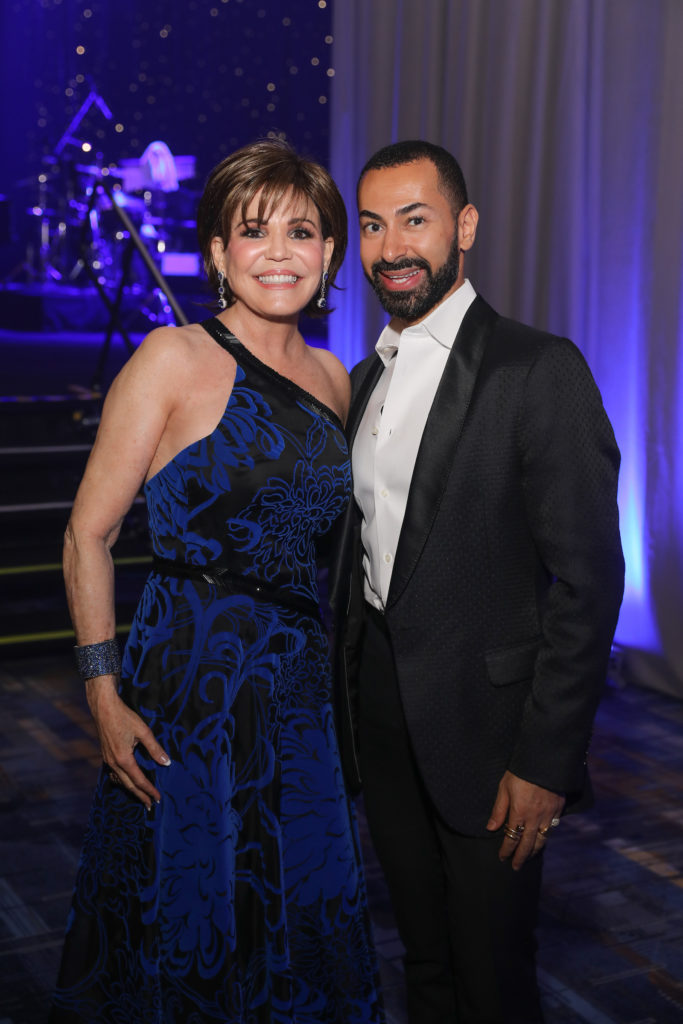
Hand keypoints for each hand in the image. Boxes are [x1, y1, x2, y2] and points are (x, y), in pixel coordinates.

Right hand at [86, 676, 170, 809]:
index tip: (158, 799)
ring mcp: (107, 760)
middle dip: (140, 796)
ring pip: (120, 781)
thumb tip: (166, 762)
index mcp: (124, 759)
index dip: (149, 791)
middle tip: (150, 805)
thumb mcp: (143, 731)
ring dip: (131, 790)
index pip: (139, 780)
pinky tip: (127, 780)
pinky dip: (122, 781)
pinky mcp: (106, 755)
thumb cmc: (124, 717)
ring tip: (140, 796)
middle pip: (129, 785)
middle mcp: (114, 763)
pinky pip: (114, 774)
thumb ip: (155, 749)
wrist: (103, 708)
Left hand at [486, 770, 564, 869]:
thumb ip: (498, 810)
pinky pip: (552, 829)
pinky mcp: (558, 809)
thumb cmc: (521, 771)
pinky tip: (542, 840)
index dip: (506, 850)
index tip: (502, 857)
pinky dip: (546, 837)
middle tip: (515, 867)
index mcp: (519, 812)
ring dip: (534, 851)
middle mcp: (535, 818)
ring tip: (529, 857)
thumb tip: (490, 828)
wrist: (545, 760)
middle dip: (520, 857)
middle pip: (528, 844)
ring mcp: (549, 815)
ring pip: (542, 839)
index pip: (512, 838)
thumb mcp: (504, 787)